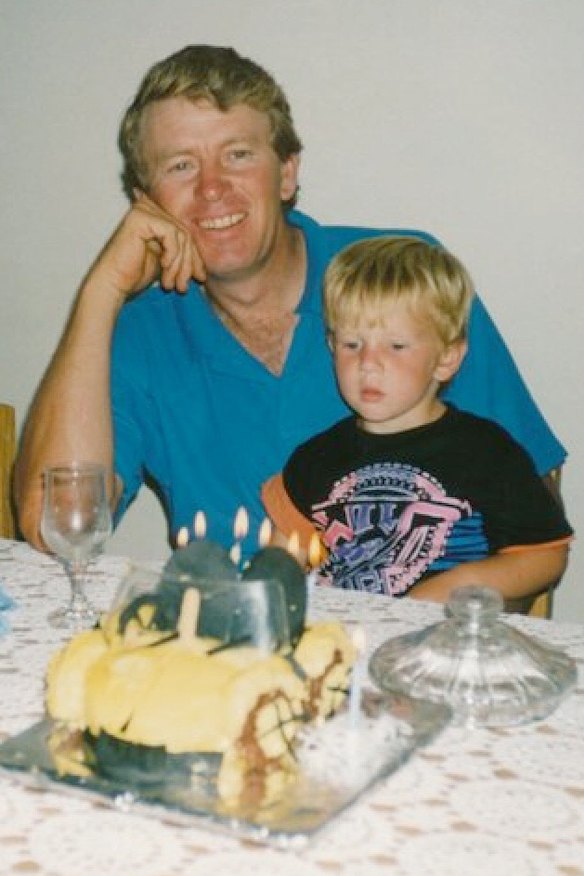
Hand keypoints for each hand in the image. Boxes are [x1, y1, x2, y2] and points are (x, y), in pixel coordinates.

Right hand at [89, 193, 205, 300]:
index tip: (199, 278)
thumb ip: (183, 253)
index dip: (195, 257)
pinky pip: (171, 233)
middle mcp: (149, 207)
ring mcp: (144, 209)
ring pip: (181, 235)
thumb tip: (204, 265)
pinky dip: (172, 253)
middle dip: (189, 263)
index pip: (186, 233)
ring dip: (180, 264)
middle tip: (184, 286)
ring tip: (173, 284)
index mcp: (155, 215)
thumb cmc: (136, 275)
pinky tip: (163, 266)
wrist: (114, 283)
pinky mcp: (141, 216)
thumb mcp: (168, 262)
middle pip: (186, 233)